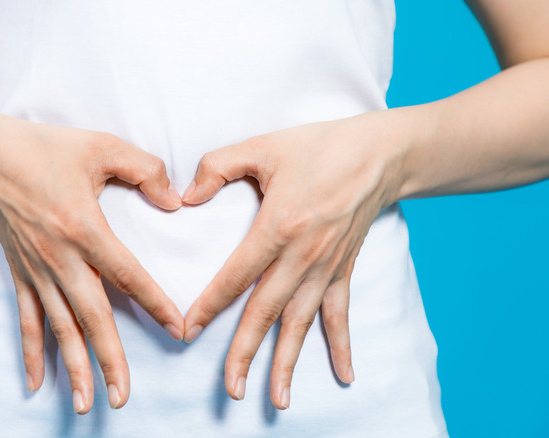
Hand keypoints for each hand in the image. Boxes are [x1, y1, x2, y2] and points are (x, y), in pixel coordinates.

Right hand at [0, 113, 185, 413]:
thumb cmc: (46, 148)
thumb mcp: (102, 146)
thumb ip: (146, 170)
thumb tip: (174, 202)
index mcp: (84, 228)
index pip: (128, 275)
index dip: (155, 304)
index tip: (178, 330)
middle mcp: (60, 257)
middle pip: (91, 317)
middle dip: (109, 359)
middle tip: (122, 396)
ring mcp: (37, 270)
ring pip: (59, 327)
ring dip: (74, 367)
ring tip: (88, 403)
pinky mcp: (20, 273)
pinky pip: (27, 319)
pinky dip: (32, 352)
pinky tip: (37, 383)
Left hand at [181, 111, 405, 408]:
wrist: (379, 153)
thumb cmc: (318, 147)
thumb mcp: (262, 146)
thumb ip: (217, 167)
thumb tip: (185, 196)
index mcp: (278, 226)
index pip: (235, 276)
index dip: (209, 305)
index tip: (187, 331)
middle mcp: (303, 256)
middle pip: (267, 312)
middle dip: (246, 353)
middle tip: (231, 389)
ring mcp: (326, 267)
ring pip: (301, 323)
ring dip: (288, 362)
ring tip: (277, 398)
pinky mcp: (344, 269)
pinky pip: (341, 314)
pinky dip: (341, 345)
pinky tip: (344, 376)